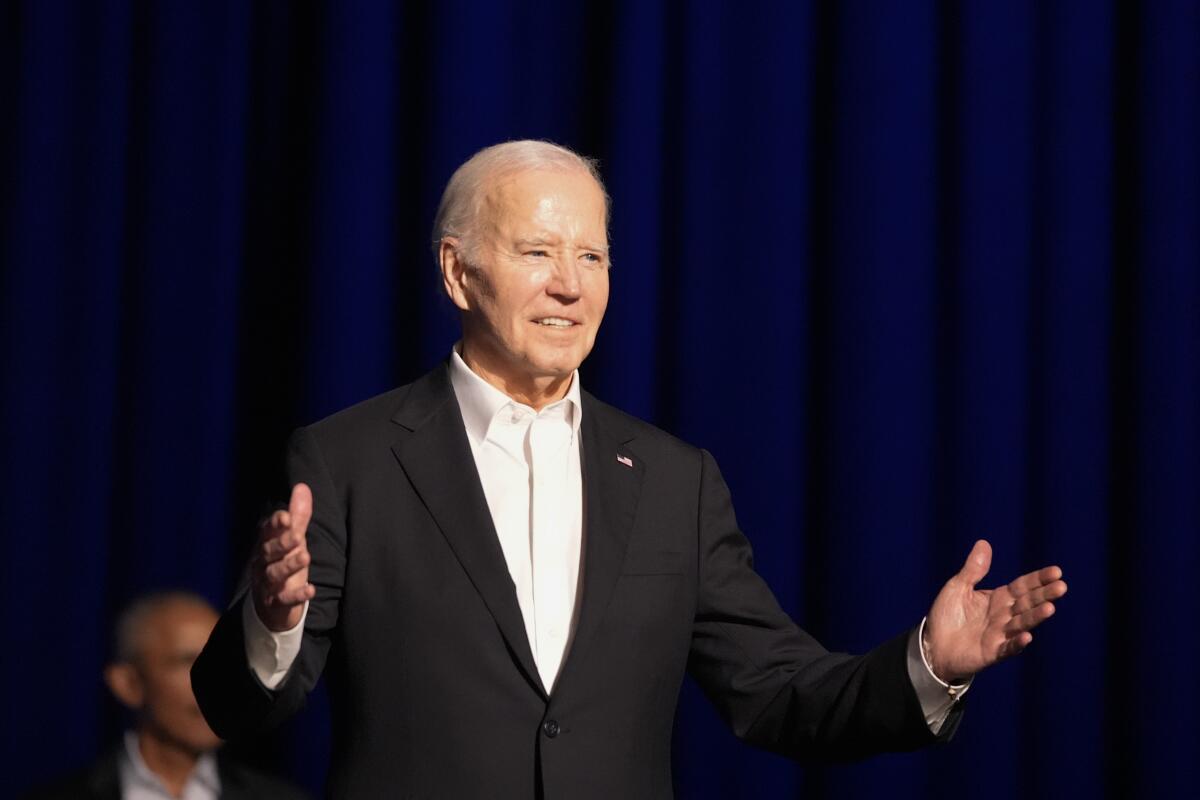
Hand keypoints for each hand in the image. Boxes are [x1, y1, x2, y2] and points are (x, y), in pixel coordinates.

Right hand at [251, 483, 315, 631]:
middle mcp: (263, 562)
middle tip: (298, 536)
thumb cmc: (282, 563)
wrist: (271, 605)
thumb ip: (298, 516)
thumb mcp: (292, 540)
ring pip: (275, 574)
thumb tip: (302, 486)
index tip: (285, 517)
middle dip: (282, 543)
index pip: (267, 532)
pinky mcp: (276, 603)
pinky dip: (296, 596)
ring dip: (289, 566)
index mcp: (266, 544)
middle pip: (270, 552)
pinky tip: (310, 590)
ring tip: (305, 557)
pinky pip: (284, 600)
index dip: (275, 524)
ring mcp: (267, 583)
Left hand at [924, 540, 1066, 683]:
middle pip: (1028, 603)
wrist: (933, 645)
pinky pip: (1007, 648)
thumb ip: (973, 569)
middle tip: (1061, 587)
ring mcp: (1000, 634)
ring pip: (1021, 624)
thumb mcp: (958, 587)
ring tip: (1049, 608)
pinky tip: (1026, 636)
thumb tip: (984, 543)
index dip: (1038, 579)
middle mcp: (1004, 616)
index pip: (1023, 586)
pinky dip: (1017, 643)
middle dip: (1044, 595)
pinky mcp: (992, 652)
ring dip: (1035, 617)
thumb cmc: (947, 615)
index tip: (1056, 571)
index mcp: (998, 598)